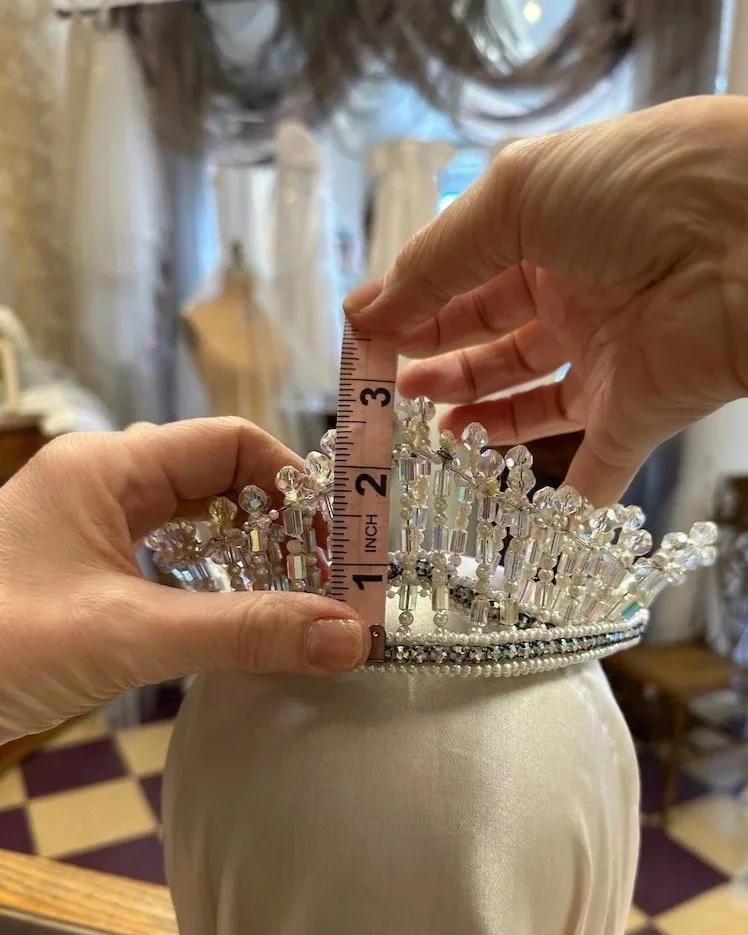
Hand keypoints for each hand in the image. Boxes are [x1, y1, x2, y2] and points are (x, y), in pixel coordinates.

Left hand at [0, 419, 367, 742]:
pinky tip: (230, 620)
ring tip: (291, 601)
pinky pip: (163, 556)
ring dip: (243, 556)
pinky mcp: (80, 568)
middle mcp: (101, 481)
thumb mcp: (128, 633)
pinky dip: (205, 581)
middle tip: (325, 579)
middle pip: (216, 479)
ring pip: (191, 521)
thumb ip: (242, 632)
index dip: (293, 483)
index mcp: (110, 465)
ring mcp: (87, 525)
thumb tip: (350, 637)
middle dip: (276, 525)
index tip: (337, 541)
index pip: (230, 442)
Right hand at [345, 95, 747, 503]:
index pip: (466, 279)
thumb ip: (434, 261)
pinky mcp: (640, 412)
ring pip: (534, 401)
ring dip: (482, 418)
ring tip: (434, 429)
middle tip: (390, 391)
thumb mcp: (512, 201)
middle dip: (439, 362)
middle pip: (494, 340)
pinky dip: (560, 499)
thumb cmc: (628, 190)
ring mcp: (609, 358)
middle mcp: (577, 295)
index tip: (365, 340)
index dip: (415, 308)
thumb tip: (365, 311)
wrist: (745, 235)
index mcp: (546, 234)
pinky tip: (514, 515)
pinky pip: (596, 468)